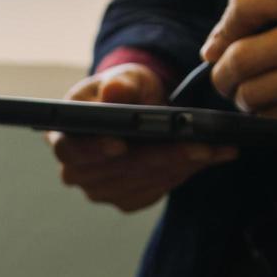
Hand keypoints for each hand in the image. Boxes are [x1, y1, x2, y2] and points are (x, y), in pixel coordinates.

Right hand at [47, 63, 237, 211]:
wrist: (139, 110)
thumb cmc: (124, 90)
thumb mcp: (126, 77)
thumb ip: (121, 83)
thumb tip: (114, 92)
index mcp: (62, 135)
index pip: (70, 150)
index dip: (93, 150)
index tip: (120, 145)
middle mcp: (76, 170)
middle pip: (115, 171)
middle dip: (159, 156)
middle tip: (198, 145)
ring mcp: (100, 189)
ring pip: (141, 181)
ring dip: (180, 165)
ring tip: (214, 148)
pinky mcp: (126, 199)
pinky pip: (156, 189)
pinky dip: (185, 173)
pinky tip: (208, 157)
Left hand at [201, 0, 276, 131]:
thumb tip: (221, 40)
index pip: (245, 3)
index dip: (221, 30)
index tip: (215, 48)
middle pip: (241, 56)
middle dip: (224, 76)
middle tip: (229, 82)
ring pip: (254, 94)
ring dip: (247, 102)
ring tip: (260, 97)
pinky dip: (270, 120)